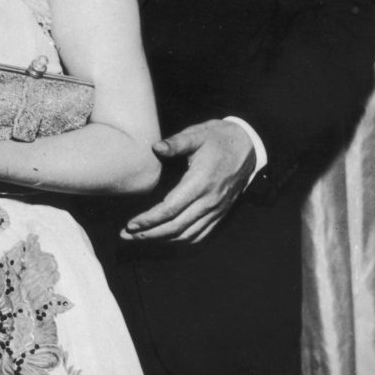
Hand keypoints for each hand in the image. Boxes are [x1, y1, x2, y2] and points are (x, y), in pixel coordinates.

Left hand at [121, 119, 255, 243]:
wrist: (248, 145)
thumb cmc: (219, 138)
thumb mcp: (197, 133)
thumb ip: (176, 142)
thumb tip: (155, 147)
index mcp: (200, 182)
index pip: (170, 209)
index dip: (148, 220)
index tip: (130, 224)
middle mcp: (209, 200)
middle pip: (175, 227)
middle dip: (149, 234)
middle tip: (126, 235)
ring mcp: (216, 209)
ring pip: (187, 234)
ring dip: (162, 240)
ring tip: (140, 238)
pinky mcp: (220, 212)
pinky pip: (200, 234)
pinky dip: (181, 240)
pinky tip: (165, 238)